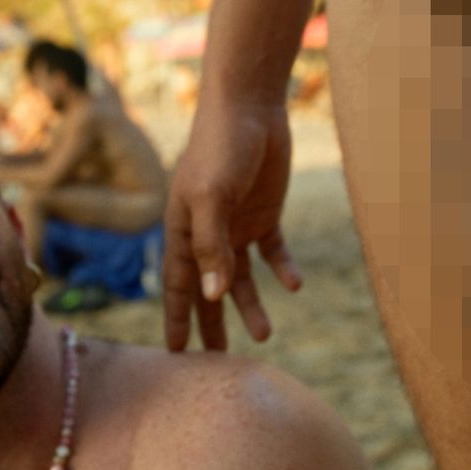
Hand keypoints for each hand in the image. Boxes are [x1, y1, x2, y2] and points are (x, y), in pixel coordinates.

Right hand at [164, 101, 302, 350]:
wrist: (251, 106)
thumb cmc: (221, 147)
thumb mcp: (212, 197)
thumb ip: (210, 247)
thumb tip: (212, 296)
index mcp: (183, 230)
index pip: (178, 285)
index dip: (178, 319)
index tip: (176, 355)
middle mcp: (208, 233)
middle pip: (209, 290)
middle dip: (212, 325)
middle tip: (219, 363)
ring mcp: (237, 225)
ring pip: (242, 278)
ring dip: (251, 305)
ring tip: (264, 334)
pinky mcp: (265, 214)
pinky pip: (273, 252)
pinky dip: (282, 269)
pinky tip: (294, 286)